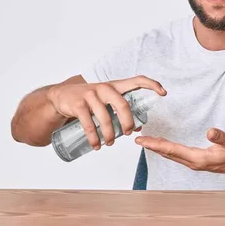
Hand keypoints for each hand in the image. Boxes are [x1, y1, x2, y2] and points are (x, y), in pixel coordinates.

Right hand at [48, 75, 166, 149]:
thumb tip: (138, 126)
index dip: (152, 85)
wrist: (61, 96)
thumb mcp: (106, 101)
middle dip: (128, 122)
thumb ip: (120, 110)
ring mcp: (90, 95)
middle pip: (122, 104)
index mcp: (115, 86)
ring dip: (109, 134)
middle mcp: (104, 88)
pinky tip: (96, 145)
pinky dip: (94, 138)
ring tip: (110, 143)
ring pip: (105, 118)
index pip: (137, 80)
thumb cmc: (89, 100)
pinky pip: (88, 124)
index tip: (163, 93)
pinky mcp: (78, 104)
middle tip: (128, 133)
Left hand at [135, 128, 224, 174]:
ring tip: (146, 141)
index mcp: (198, 158)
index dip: (156, 144)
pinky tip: (163, 144)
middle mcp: (193, 162)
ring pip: (171, 155)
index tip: (143, 140)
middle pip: (168, 153)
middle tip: (138, 139)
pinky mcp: (195, 160)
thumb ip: (220, 137)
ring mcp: (193, 162)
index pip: (172, 149)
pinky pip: (176, 154)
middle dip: (152, 146)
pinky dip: (166, 149)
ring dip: (158, 148)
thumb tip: (210, 131)